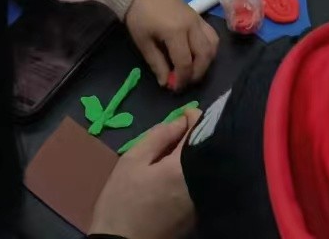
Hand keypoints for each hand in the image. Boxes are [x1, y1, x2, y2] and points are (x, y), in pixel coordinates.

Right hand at [88, 105, 197, 238]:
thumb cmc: (122, 200)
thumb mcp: (132, 162)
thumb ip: (159, 136)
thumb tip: (182, 120)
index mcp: (183, 168)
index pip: (200, 131)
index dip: (195, 117)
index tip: (186, 114)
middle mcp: (199, 183)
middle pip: (207, 150)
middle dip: (197, 136)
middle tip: (182, 132)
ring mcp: (201, 200)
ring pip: (205, 167)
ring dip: (197, 154)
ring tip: (180, 150)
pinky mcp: (198, 214)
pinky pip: (202, 184)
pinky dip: (196, 173)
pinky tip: (182, 172)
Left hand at [125, 0, 218, 90]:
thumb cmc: (139, 16)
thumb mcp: (143, 42)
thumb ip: (156, 63)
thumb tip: (165, 82)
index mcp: (176, 32)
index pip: (185, 62)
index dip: (181, 79)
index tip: (174, 88)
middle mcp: (192, 26)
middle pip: (204, 55)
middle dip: (197, 74)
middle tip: (185, 82)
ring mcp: (198, 20)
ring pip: (213, 45)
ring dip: (206, 62)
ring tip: (193, 70)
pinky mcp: (199, 16)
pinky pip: (212, 35)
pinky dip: (209, 48)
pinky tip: (198, 54)